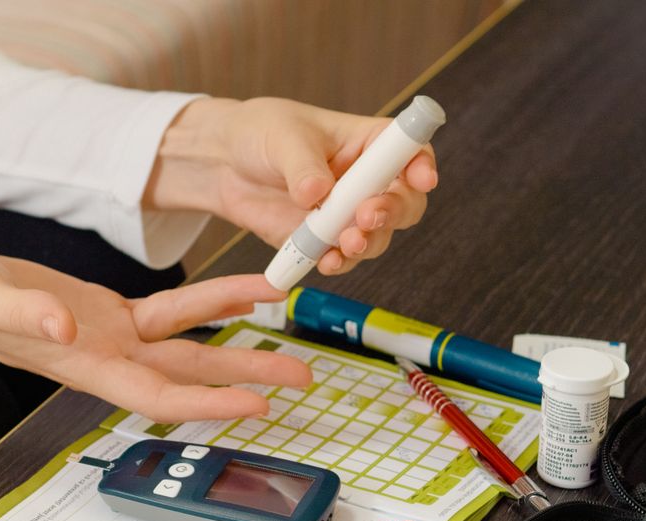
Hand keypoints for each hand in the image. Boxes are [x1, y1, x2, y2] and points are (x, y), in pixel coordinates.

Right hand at [0, 241, 310, 422]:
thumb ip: (23, 312)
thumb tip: (65, 328)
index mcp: (80, 364)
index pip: (155, 396)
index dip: (204, 406)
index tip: (254, 407)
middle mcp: (105, 358)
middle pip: (188, 377)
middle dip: (244, 379)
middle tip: (302, 378)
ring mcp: (111, 338)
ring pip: (188, 347)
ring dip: (238, 345)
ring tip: (290, 345)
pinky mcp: (111, 314)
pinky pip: (171, 312)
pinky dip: (209, 303)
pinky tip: (247, 292)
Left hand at [144, 97, 437, 275]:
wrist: (223, 162)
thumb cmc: (261, 132)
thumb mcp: (283, 139)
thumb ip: (303, 166)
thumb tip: (317, 194)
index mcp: (367, 143)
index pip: (410, 152)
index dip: (422, 166)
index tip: (421, 179)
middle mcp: (365, 181)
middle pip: (404, 202)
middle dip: (392, 212)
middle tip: (367, 216)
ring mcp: (345, 213)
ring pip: (376, 236)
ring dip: (367, 243)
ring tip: (346, 243)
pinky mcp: (322, 239)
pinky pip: (342, 257)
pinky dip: (339, 262)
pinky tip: (328, 261)